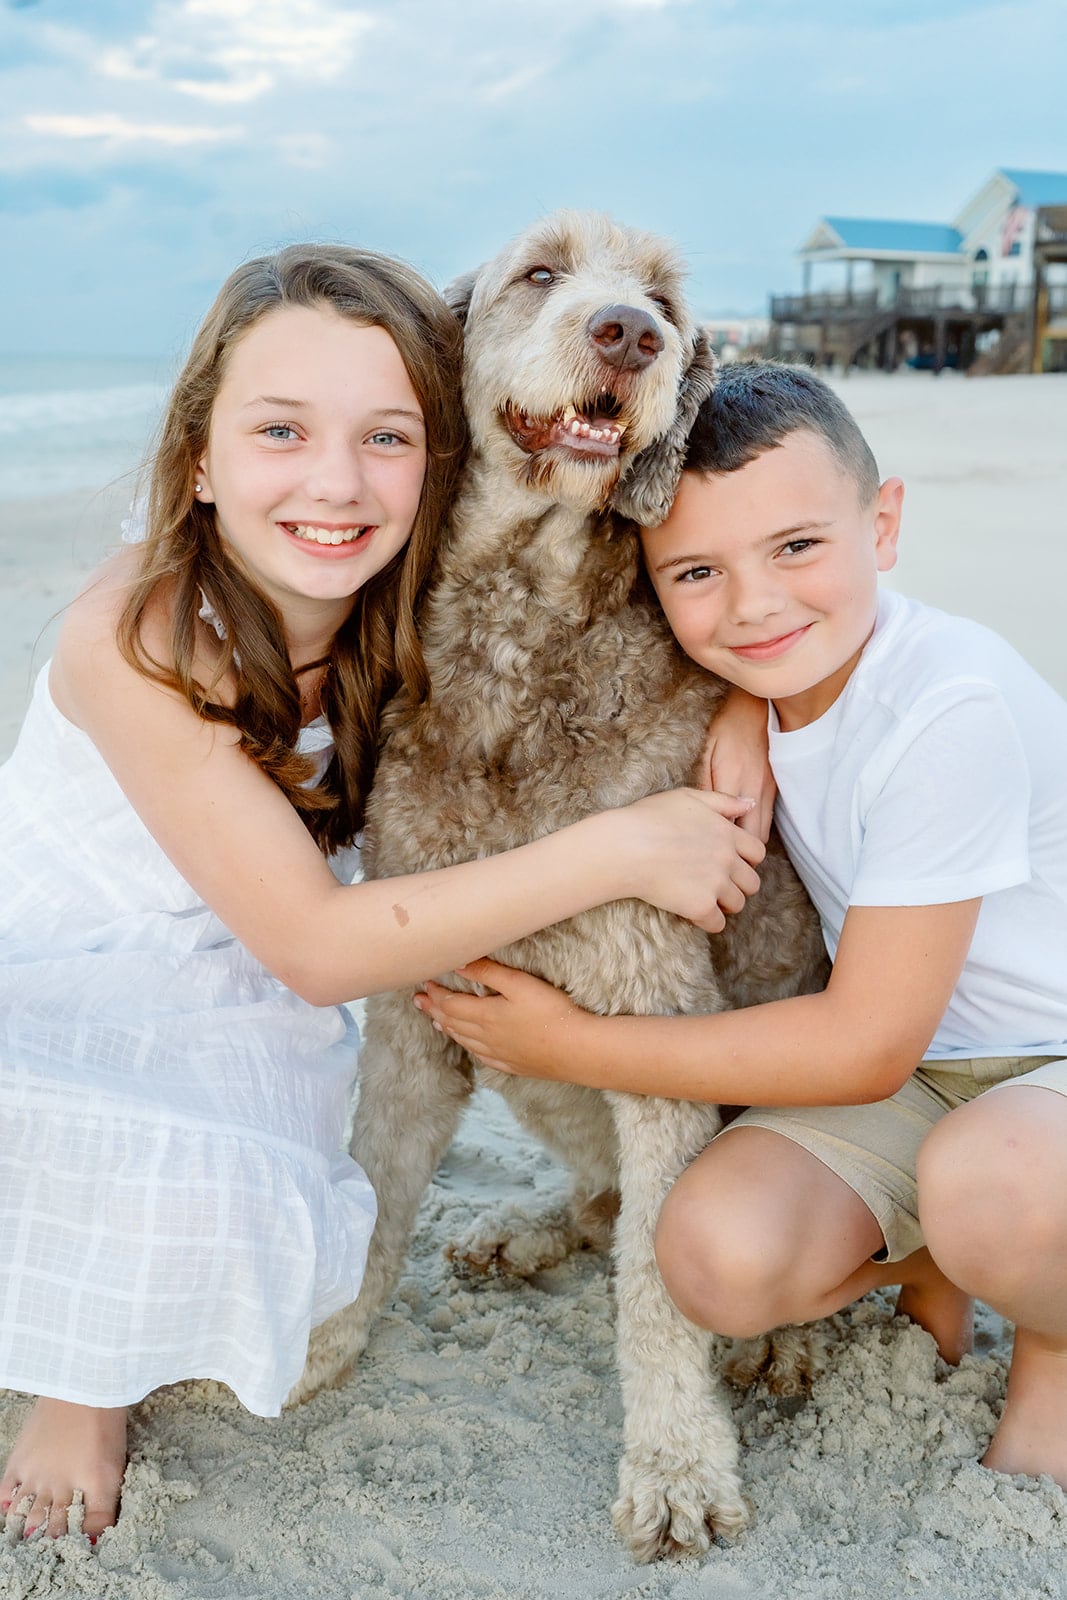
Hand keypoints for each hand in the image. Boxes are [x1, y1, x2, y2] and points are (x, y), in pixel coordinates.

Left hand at [413, 959, 584, 1078]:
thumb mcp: (519, 984)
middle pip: (452, 1023)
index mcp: (485, 1016)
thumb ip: (487, 973)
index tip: (424, 984)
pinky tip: (471, 1047)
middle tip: (418, 1002)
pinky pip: (482, 1057)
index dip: (436, 994)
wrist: (577, 1051)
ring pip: (465, 1041)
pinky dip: (469, 1048)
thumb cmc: (551, 1013)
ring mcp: (499, 1054)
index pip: (451, 1004)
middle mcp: (486, 1037)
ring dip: (448, 1029)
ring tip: (436, 1023)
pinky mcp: (514, 1065)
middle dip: (434, 1010)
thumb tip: (458, 964)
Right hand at [619, 788, 764, 933]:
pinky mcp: (701, 906)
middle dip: (737, 885)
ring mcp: (716, 884)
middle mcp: (727, 859)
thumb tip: (750, 802)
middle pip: (751, 882)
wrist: (625, 846)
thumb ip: (722, 800)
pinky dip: (708, 921)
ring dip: (723, 904)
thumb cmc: (649, 818)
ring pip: (737, 904)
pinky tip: (692, 912)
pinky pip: (717, 923)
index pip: (757, 853)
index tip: (728, 863)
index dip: (746, 860)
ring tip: (704, 898)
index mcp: (727, 833)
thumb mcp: (687, 797)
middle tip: (716, 884)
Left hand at [700, 687, 774, 842]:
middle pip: (751, 838)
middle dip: (739, 855)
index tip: (708, 857)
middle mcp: (754, 790)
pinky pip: (768, 819)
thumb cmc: (730, 727)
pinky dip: (757, 830)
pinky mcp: (776, 789)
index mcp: (732, 779)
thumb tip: (700, 813)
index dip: (721, 847)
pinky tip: (744, 832)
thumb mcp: (708, 750)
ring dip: (749, 845)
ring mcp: (768, 791)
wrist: (762, 710)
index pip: (728, 826)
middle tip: (722, 862)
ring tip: (732, 852)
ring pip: (762, 832)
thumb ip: (704, 783)